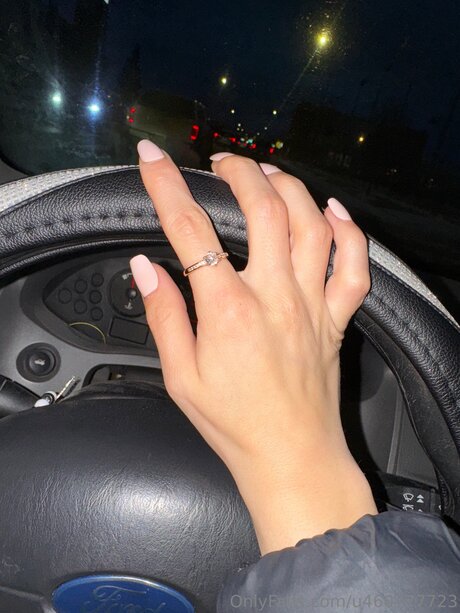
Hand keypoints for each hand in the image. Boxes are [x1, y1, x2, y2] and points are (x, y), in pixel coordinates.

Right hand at [130, 140, 376, 553]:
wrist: (291, 456)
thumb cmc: (235, 423)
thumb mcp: (181, 376)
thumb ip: (164, 316)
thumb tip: (145, 269)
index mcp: (229, 310)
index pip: (190, 230)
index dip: (166, 185)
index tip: (153, 159)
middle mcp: (274, 297)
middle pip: (263, 209)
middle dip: (239, 171)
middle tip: (221, 162)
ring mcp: (311, 305)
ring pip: (311, 224)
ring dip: (289, 188)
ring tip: (267, 174)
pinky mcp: (336, 318)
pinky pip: (353, 266)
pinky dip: (347, 231)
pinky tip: (332, 211)